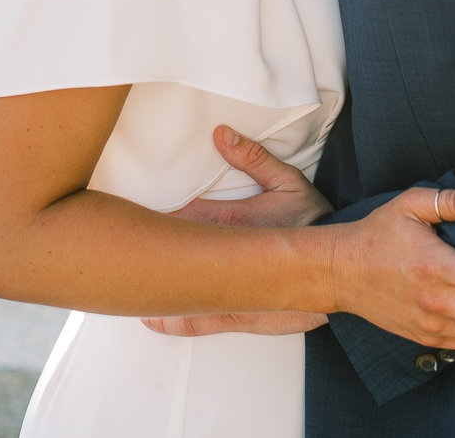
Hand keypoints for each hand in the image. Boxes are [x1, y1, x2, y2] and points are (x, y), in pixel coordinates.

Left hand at [143, 127, 330, 336]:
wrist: (341, 269)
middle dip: (146, 253)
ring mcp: (230, 292)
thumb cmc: (312, 221)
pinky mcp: (238, 314)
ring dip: (156, 287)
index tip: (124, 213)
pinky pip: (200, 321)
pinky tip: (152, 321)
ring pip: (182, 293)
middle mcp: (225, 261)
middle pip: (174, 258)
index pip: (180, 219)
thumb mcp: (287, 181)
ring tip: (123, 285)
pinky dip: (175, 321)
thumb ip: (253, 157)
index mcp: (230, 223)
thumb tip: (220, 133)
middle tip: (113, 249)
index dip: (151, 219)